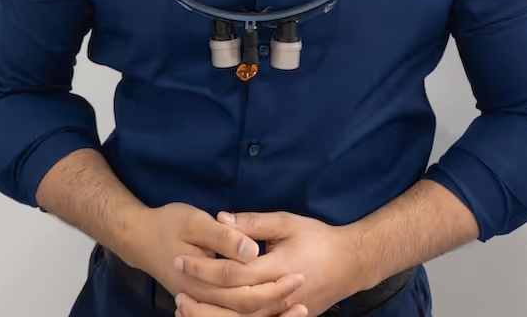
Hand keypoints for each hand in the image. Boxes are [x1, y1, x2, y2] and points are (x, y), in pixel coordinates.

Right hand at [119, 202, 307, 315]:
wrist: (138, 239)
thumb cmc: (167, 225)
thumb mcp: (194, 222)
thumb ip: (224, 237)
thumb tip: (252, 250)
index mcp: (201, 281)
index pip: (244, 291)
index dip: (273, 286)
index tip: (300, 274)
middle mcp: (201, 299)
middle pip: (245, 311)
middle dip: (277, 302)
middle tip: (303, 290)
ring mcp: (201, 303)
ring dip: (268, 313)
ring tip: (296, 305)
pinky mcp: (203, 301)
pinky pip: (230, 315)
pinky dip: (252, 313)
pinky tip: (272, 306)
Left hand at [174, 211, 365, 316]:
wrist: (350, 264)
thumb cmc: (318, 239)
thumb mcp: (287, 222)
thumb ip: (253, 223)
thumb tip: (221, 219)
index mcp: (277, 270)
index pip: (232, 274)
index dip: (204, 267)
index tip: (181, 257)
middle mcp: (277, 298)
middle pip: (230, 305)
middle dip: (201, 296)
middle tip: (176, 286)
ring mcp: (281, 314)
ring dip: (209, 315)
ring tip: (184, 305)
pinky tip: (210, 314)